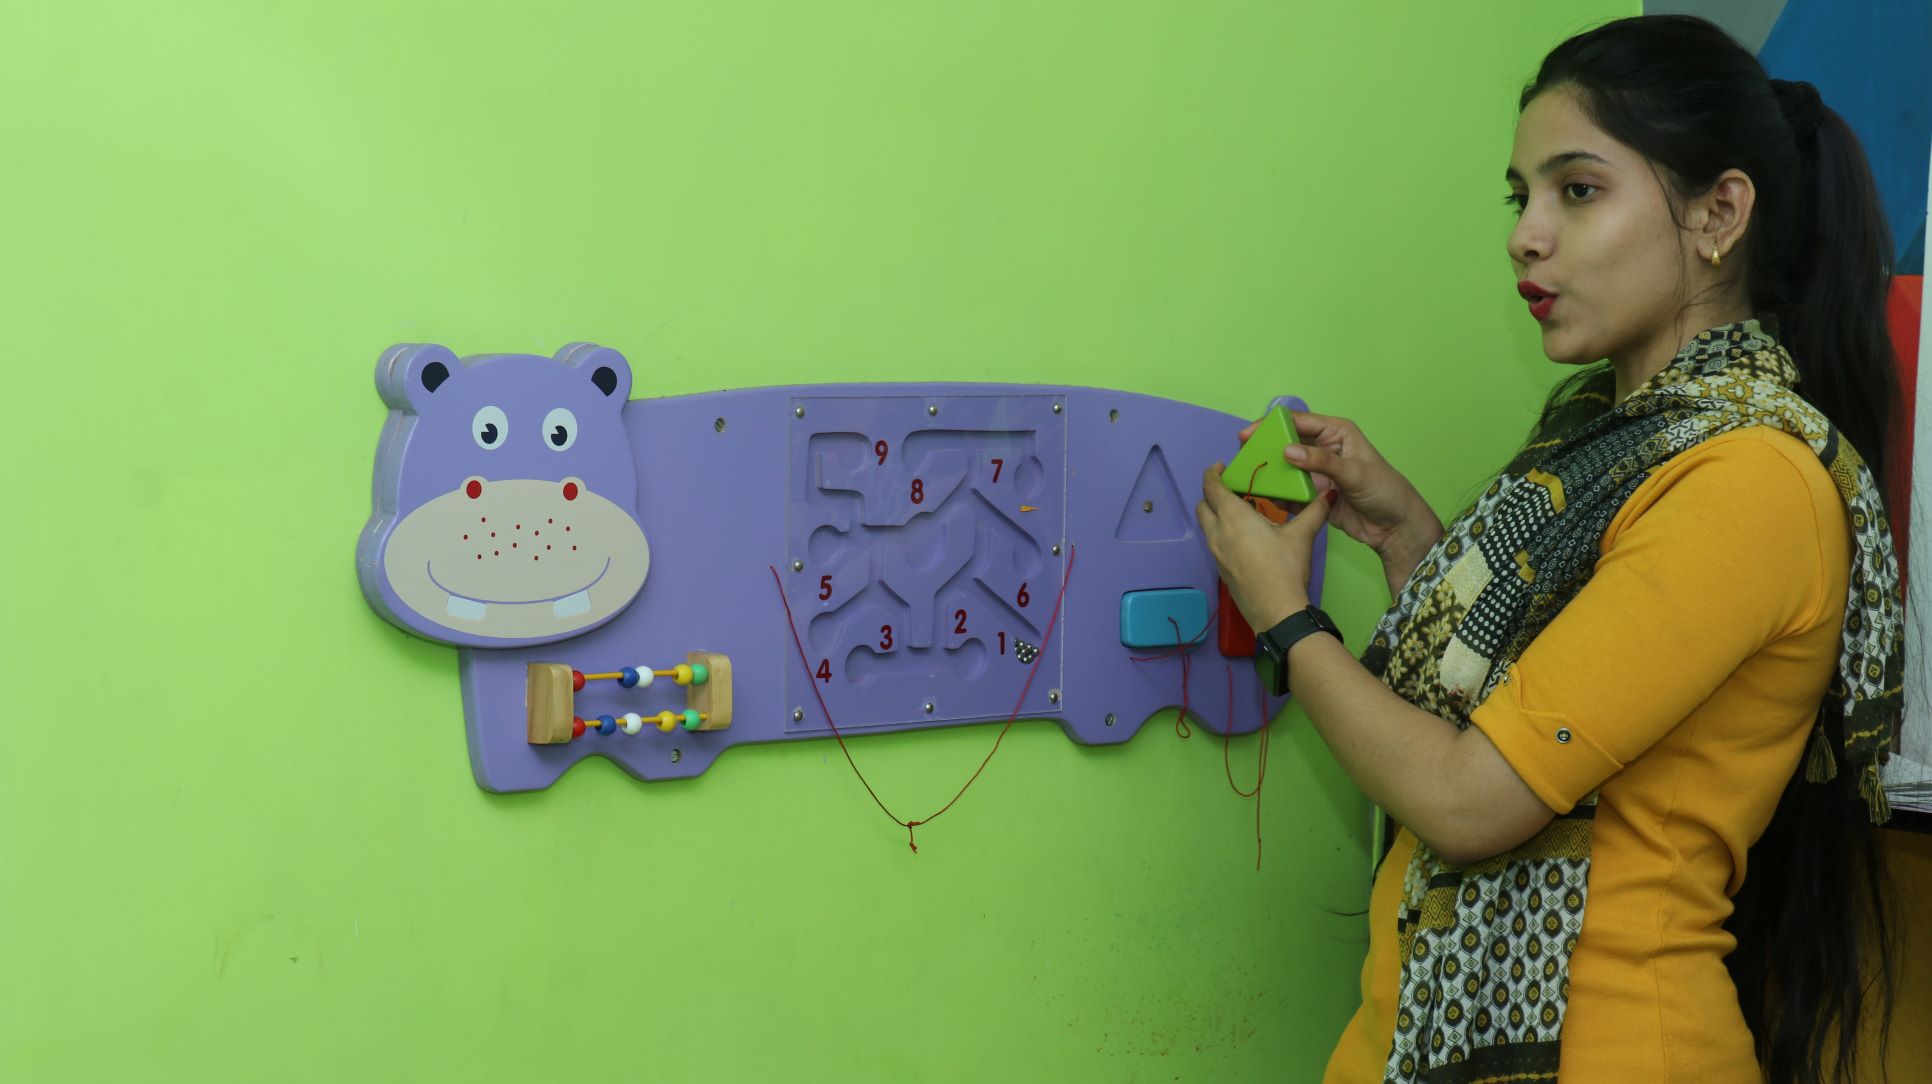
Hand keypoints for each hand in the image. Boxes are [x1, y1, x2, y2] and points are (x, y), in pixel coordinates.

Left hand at [1197, 463, 1330, 631]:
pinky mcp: (1221, 570)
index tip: (1220, 467)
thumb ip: (1314, 511)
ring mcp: (1216, 554)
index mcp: (1233, 518)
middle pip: (1203, 506)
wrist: (1277, 612)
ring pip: (1207, 526)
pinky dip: (1222, 533)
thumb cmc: (1285, 569)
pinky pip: (1214, 543)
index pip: (1211, 488)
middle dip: (1212, 494)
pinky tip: (1244, 538)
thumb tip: (1328, 493)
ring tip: (1240, 512)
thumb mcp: (1302, 536)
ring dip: (1216, 514)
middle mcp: (1218, 533)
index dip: (1212, 474)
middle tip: (1231, 488)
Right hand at [1237, 408, 1440, 561]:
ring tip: (1249, 480)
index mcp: (1336, 433)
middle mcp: (1324, 449)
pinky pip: (1291, 491)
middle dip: (1266, 450)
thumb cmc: (1385, 491)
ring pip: (1286, 469)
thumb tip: (1287, 450)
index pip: (1299, 422)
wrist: (1396, 528)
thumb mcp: (1354, 472)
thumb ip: (1321, 461)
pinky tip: (1266, 499)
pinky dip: (1279, 494)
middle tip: (1243, 459)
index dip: (1272, 426)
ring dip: (1270, 474)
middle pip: (1287, 444)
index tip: (1248, 436)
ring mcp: (1318, 473)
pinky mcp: (1315, 495)